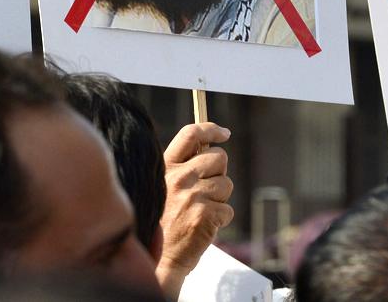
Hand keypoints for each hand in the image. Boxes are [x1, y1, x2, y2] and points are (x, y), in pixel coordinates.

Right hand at [156, 123, 233, 298]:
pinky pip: (228, 210)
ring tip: (200, 211)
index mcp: (166, 166)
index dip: (211, 129)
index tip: (224, 133)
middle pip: (219, 158)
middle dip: (219, 173)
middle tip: (206, 190)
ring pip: (227, 184)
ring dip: (220, 199)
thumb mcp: (163, 186)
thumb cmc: (163, 222)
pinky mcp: (205, 215)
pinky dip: (220, 219)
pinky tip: (203, 226)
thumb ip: (182, 167)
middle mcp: (179, 177)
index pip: (191, 134)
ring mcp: (192, 195)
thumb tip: (209, 148)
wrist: (159, 257)